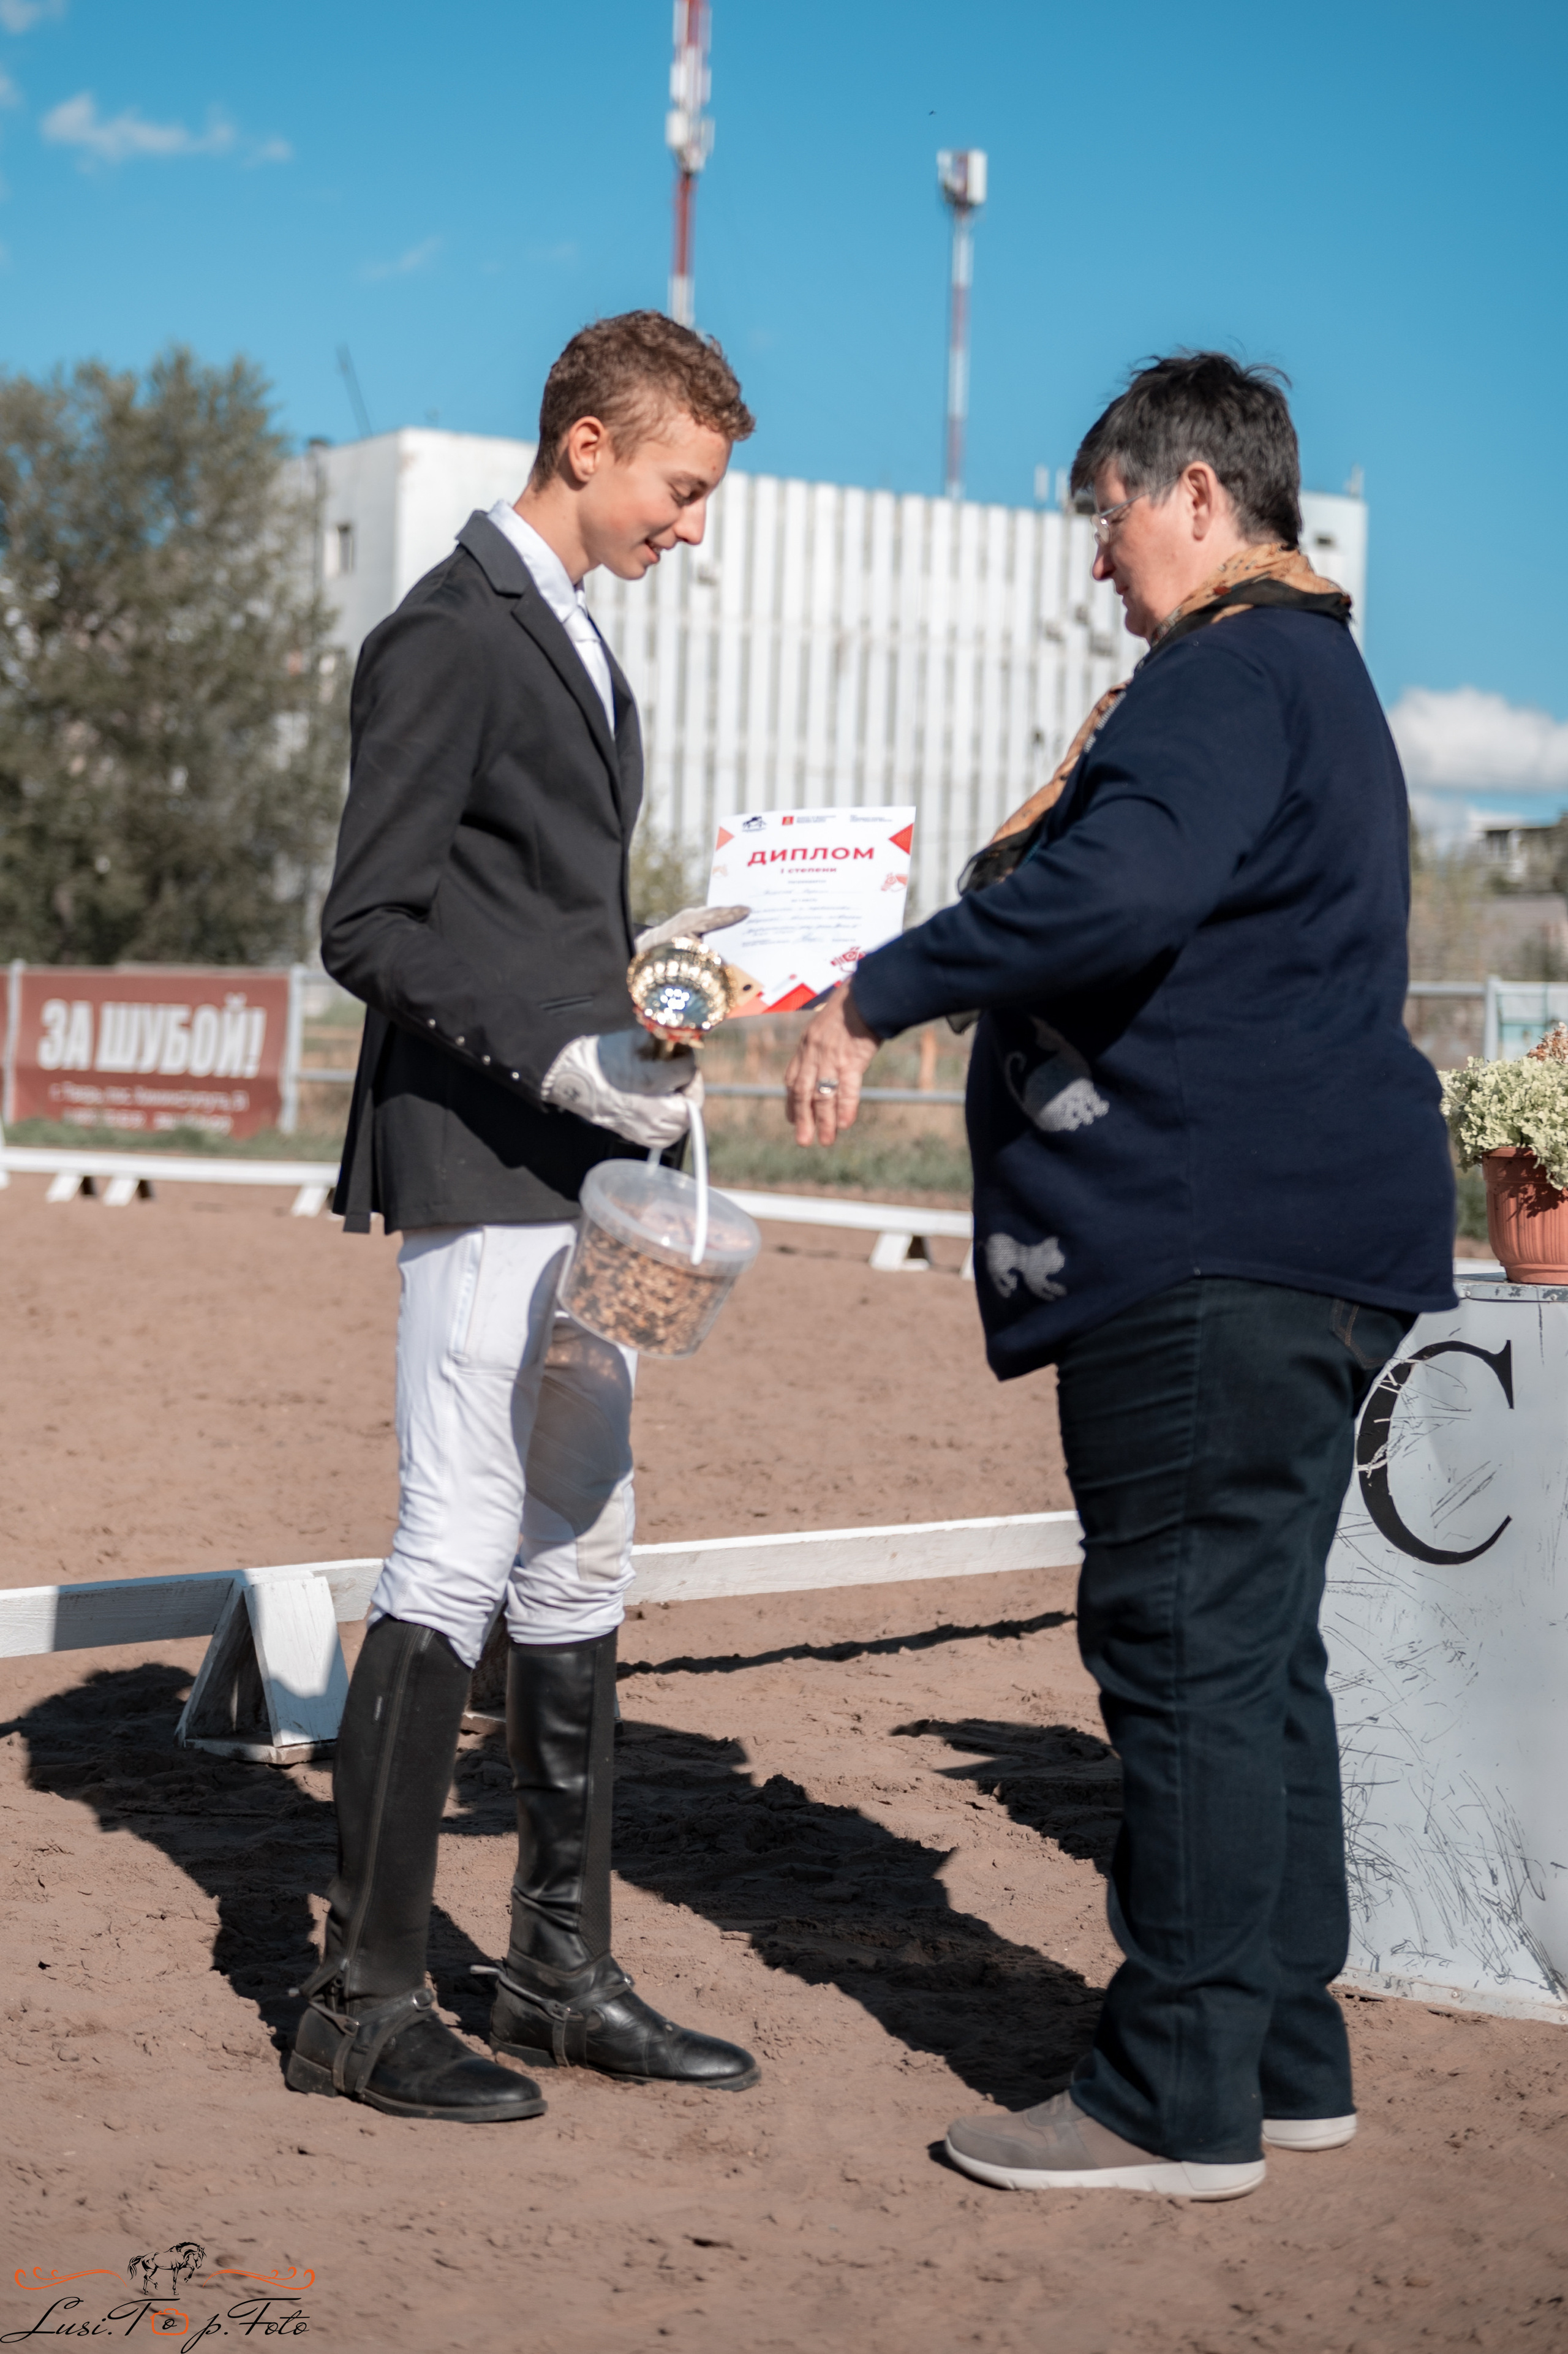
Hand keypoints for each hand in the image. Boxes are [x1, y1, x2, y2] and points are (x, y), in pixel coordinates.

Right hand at [542, 1027, 702, 1149]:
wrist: (574, 1082)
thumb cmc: (599, 1061)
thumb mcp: (631, 1040)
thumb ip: (659, 1039)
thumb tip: (677, 1038)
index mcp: (651, 1081)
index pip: (687, 1071)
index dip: (686, 1058)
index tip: (679, 1053)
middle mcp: (652, 1109)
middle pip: (692, 1102)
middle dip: (689, 1086)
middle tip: (681, 1075)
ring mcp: (646, 1128)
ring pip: (683, 1123)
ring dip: (683, 1106)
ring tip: (673, 1091)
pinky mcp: (639, 1137)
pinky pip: (667, 1137)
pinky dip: (672, 1124)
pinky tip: (664, 1109)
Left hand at [633, 904, 750, 952]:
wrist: (648, 948)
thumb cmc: (667, 955)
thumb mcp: (688, 958)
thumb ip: (707, 957)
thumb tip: (725, 962)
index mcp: (690, 924)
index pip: (716, 918)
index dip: (733, 915)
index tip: (747, 911)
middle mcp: (690, 915)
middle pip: (716, 911)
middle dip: (733, 910)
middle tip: (749, 908)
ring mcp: (688, 914)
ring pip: (711, 911)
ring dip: (725, 912)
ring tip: (741, 911)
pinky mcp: (687, 916)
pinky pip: (706, 914)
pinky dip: (717, 914)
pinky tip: (726, 916)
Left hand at [783, 985, 879, 1145]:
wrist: (867, 993)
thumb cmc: (853, 1005)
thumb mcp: (828, 1023)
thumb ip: (823, 1043)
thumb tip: (827, 1059)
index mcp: (807, 1044)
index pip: (793, 1079)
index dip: (792, 1101)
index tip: (792, 1118)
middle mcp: (814, 1053)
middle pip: (803, 1093)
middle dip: (802, 1119)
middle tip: (803, 1141)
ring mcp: (831, 1057)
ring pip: (823, 1096)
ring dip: (824, 1121)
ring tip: (825, 1141)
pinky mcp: (852, 1060)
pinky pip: (846, 1089)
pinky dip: (845, 1108)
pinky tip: (845, 1124)